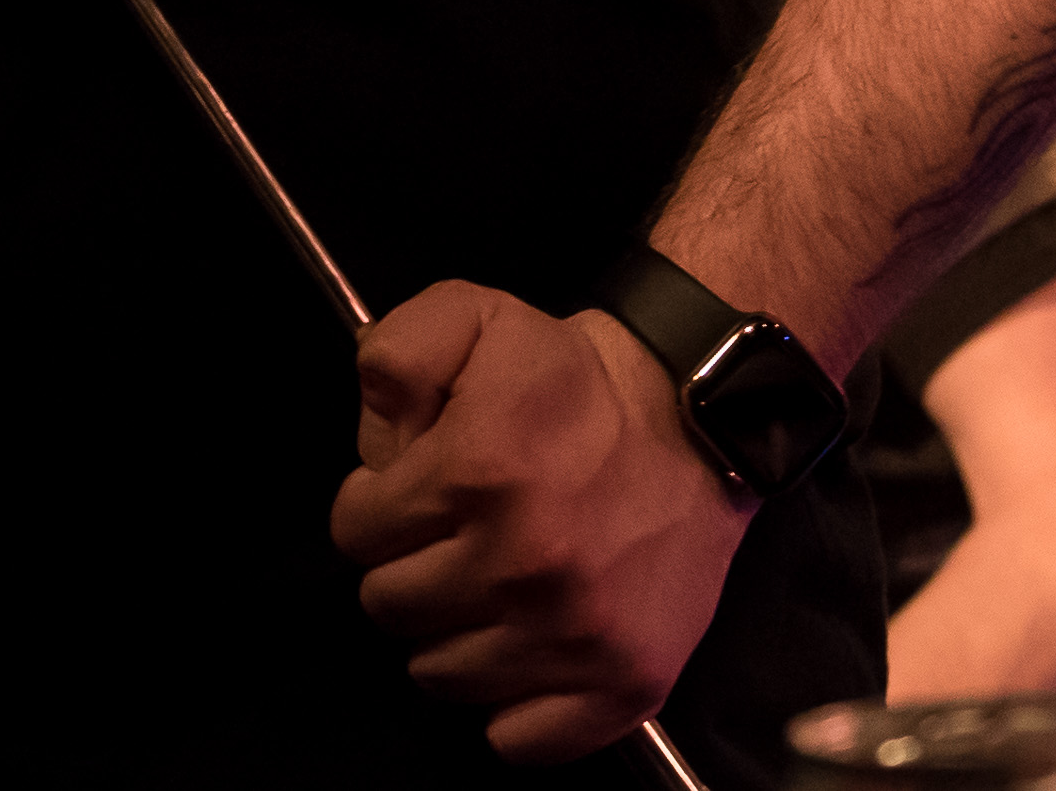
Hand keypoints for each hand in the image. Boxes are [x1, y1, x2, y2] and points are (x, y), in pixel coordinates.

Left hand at [331, 283, 753, 764]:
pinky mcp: (626, 682)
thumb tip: (372, 442)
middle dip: (405, 567)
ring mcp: (578, 632)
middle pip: (390, 608)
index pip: (354, 532)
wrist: (700, 417)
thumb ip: (393, 357)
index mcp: (478, 472)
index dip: (372, 507)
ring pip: (442, 676)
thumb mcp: (474, 315)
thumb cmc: (576, 376)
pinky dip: (512, 706)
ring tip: (488, 584)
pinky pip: (521, 739)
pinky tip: (522, 646)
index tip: (408, 493)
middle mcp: (526, 562)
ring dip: (451, 633)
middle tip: (450, 536)